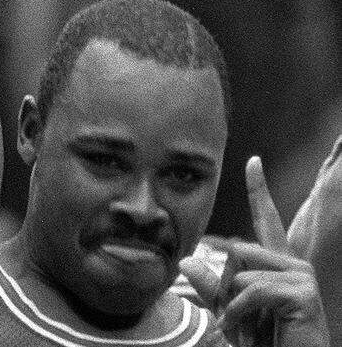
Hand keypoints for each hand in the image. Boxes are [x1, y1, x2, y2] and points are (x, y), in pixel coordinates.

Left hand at [180, 157, 327, 346]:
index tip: (253, 161)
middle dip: (223, 287)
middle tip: (234, 317)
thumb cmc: (264, 341)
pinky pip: (250, 290)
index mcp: (277, 264)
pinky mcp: (303, 293)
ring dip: (230, 302)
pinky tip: (240, 327)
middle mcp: (293, 264)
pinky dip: (236, 311)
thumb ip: (211, 287)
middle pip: (236, 252)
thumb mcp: (229, 310)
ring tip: (241, 325)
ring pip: (240, 271)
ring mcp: (301, 277)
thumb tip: (186, 260)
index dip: (259, 190)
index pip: (266, 220)